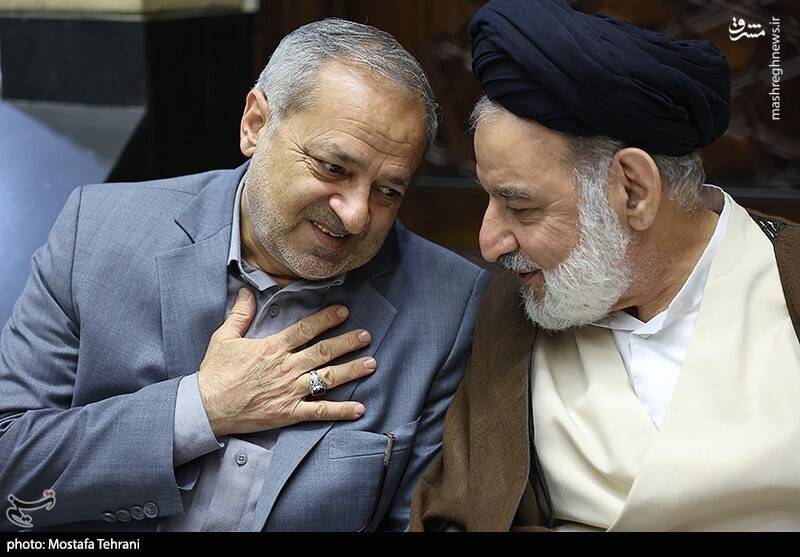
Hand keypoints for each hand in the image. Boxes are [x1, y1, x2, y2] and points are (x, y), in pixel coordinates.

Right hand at [197, 288, 375, 436]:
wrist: (206, 408)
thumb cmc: (215, 373)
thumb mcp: (224, 338)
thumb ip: (240, 314)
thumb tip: (247, 292)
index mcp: (272, 348)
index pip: (306, 329)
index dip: (327, 319)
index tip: (344, 312)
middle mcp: (286, 367)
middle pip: (323, 351)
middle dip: (348, 342)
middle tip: (366, 335)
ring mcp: (290, 391)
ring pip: (327, 378)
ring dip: (351, 370)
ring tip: (371, 364)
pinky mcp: (289, 413)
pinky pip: (319, 411)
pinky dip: (341, 410)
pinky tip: (359, 408)